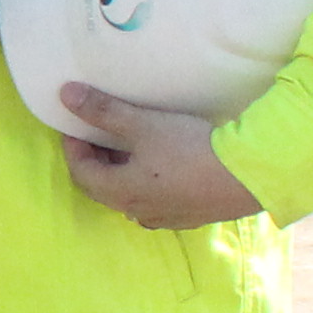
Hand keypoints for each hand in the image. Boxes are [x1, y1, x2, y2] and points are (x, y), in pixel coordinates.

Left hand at [53, 83, 268, 230]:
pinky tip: (159, 168)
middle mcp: (139, 211)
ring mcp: (166, 217)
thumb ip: (103, 110)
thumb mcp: (143, 125)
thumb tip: (65, 95)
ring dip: (121, 174)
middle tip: (96, 135)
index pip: (81, 172)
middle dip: (95, 161)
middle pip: (103, 188)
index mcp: (121, 192)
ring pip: (130, 197)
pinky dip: (146, 184)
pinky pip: (156, 202)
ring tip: (126, 148)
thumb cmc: (189, 149)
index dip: (73, 148)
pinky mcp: (191, 216)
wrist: (247, 175)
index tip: (74, 126)